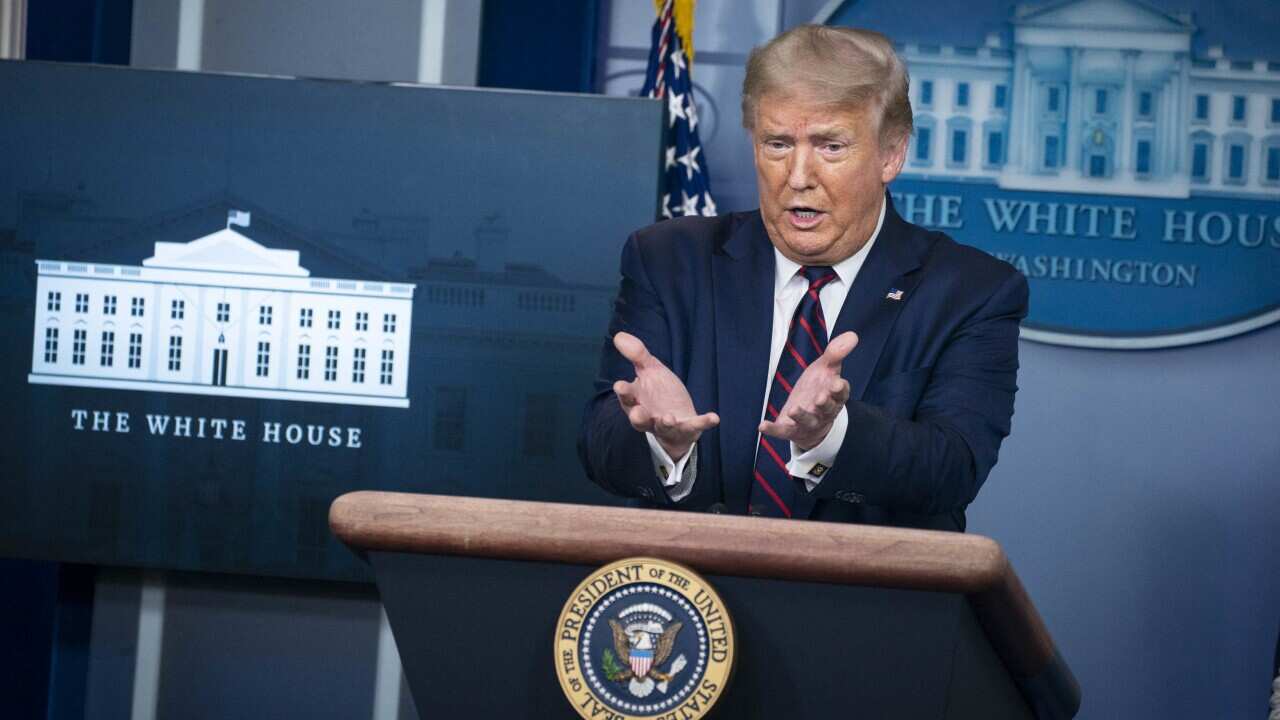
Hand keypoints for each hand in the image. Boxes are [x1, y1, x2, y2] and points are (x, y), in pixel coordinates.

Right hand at [612, 332, 718, 458]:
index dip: (624, 392)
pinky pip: (694, 427)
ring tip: (669, 418)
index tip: (620, 385)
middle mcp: (649, 416)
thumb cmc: (658, 393)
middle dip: (638, 417)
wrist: (677, 418)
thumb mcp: (650, 370)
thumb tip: (619, 335)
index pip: (627, 397)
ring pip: (663, 427)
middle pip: (639, 420)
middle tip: (637, 412)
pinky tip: (714, 417)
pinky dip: (704, 422)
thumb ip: (637, 355)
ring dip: (665, 423)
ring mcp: (667, 425)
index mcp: (637, 400)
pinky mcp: (686, 428)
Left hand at [759, 331, 856, 450]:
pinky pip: (782, 431)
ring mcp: (807, 423)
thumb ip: (836, 354)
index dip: (840, 390)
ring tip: (794, 410)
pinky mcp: (790, 430)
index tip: (837, 384)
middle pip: (827, 410)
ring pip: (807, 421)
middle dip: (824, 404)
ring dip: (801, 416)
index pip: (841, 394)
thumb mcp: (826, 370)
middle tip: (820, 398)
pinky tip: (762, 425)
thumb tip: (852, 335)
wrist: (810, 419)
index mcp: (834, 397)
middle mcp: (823, 412)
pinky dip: (772, 429)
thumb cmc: (820, 390)